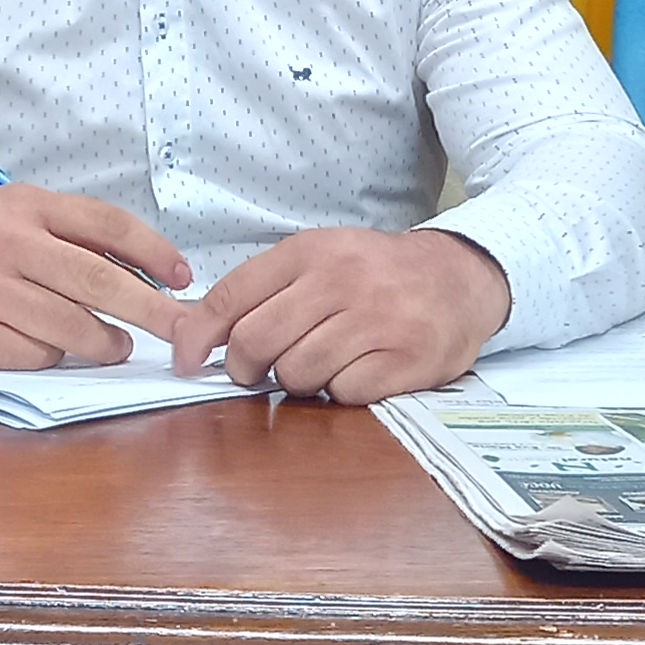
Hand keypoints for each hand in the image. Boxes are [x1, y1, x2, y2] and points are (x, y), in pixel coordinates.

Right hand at [0, 186, 190, 369]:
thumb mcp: (14, 213)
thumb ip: (72, 232)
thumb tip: (148, 270)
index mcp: (24, 205)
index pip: (105, 224)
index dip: (153, 251)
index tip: (183, 276)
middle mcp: (5, 244)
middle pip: (97, 281)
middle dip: (151, 309)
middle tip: (183, 329)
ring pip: (73, 327)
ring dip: (107, 342)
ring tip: (115, 343)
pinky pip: (37, 354)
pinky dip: (54, 355)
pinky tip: (49, 345)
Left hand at [186, 227, 509, 404]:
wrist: (458, 278)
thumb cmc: (374, 274)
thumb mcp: (317, 260)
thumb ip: (258, 291)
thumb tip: (189, 333)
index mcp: (311, 251)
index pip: (233, 296)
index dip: (198, 336)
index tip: (186, 362)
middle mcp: (342, 280)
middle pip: (257, 341)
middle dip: (245, 369)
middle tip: (254, 373)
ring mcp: (378, 319)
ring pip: (298, 372)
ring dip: (296, 382)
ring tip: (314, 368)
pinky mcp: (408, 358)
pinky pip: (346, 393)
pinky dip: (341, 393)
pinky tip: (354, 374)